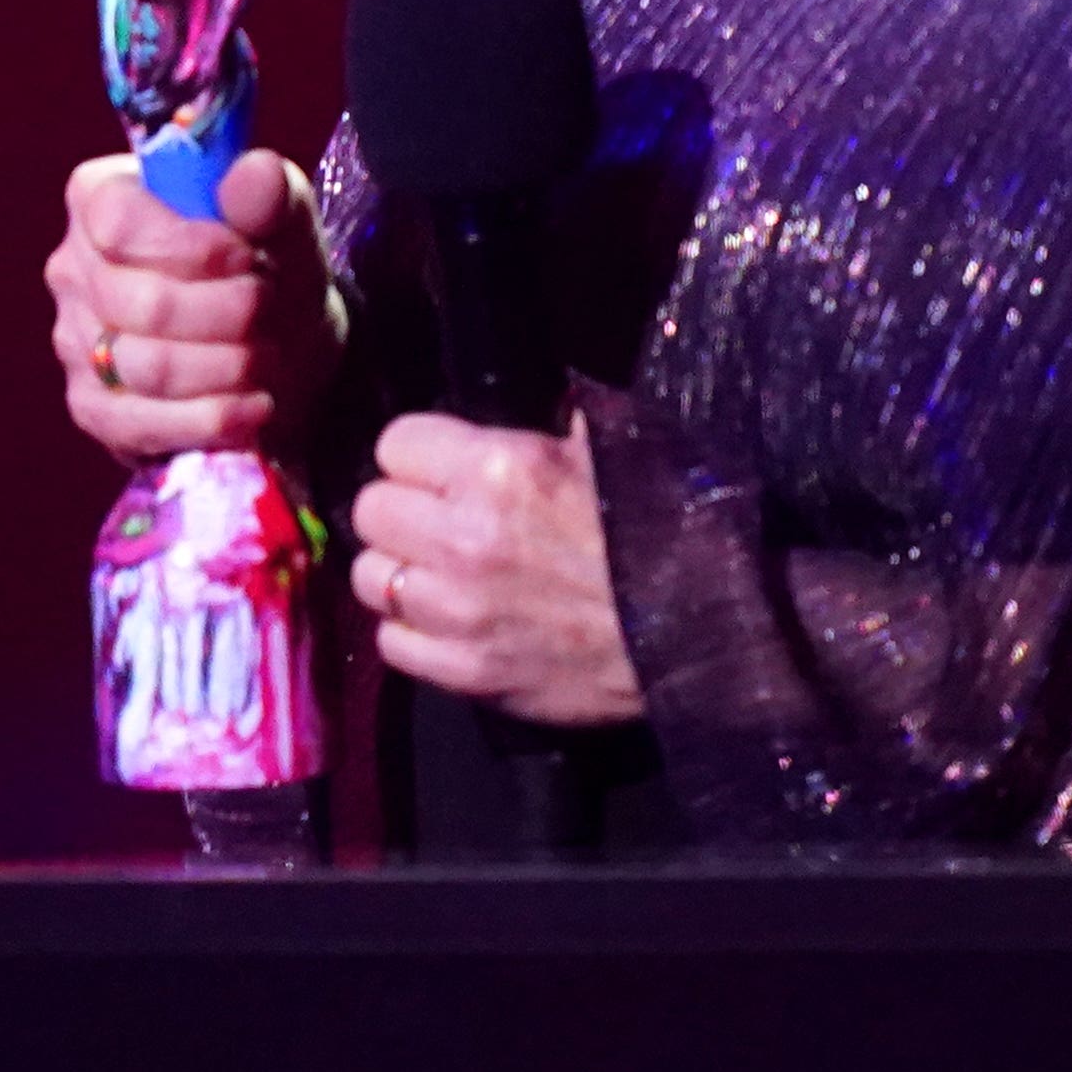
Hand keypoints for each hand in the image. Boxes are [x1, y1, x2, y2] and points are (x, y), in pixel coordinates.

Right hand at [49, 148, 337, 457]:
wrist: (277, 346)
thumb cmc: (266, 268)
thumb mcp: (284, 224)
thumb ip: (270, 196)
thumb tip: (255, 173)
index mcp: (100, 198)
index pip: (117, 222)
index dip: (189, 247)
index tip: (249, 260)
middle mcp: (73, 267)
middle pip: (140, 303)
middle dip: (225, 314)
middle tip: (268, 312)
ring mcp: (74, 340)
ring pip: (146, 367)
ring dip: (227, 368)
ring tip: (269, 358)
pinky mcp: (90, 406)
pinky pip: (138, 424)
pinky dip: (209, 420)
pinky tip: (254, 409)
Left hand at [351, 411, 644, 726]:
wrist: (702, 636)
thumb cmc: (665, 532)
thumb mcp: (614, 451)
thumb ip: (558, 424)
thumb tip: (542, 400)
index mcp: (498, 467)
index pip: (395, 443)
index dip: (419, 457)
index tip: (442, 471)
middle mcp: (464, 535)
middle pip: (370, 509)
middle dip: (402, 512)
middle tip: (439, 525)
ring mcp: (459, 609)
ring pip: (369, 578)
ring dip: (401, 574)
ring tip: (441, 577)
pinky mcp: (464, 672)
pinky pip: (392, 643)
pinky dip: (414, 634)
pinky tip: (451, 624)